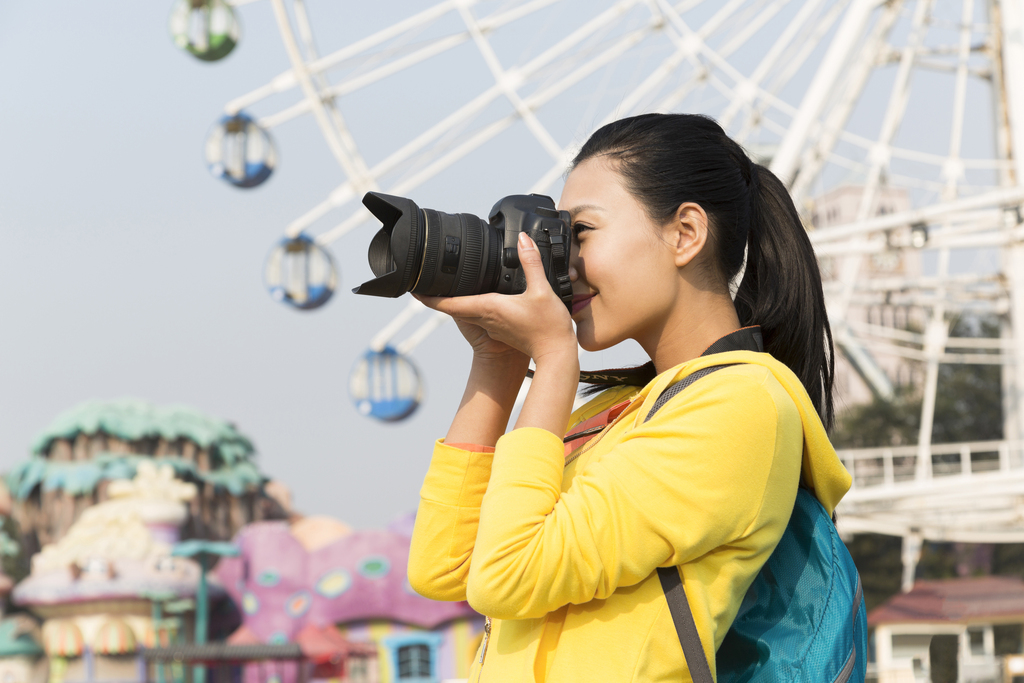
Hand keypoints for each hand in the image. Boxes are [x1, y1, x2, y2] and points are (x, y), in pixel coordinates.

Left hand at [415, 232, 576, 364]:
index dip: (428, 297)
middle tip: (422, 282)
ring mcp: (492, 326)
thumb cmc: (548, 328)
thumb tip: (523, 240)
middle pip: (452, 306)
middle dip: (436, 295)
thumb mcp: (542, 290)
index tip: (413, 289)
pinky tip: (480, 295)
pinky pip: (479, 314)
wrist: (556, 356)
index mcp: (489, 307)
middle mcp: (486, 318)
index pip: (448, 304)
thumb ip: (530, 263)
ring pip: (465, 310)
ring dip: (453, 300)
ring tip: (444, 285)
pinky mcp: (501, 330)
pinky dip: (471, 304)